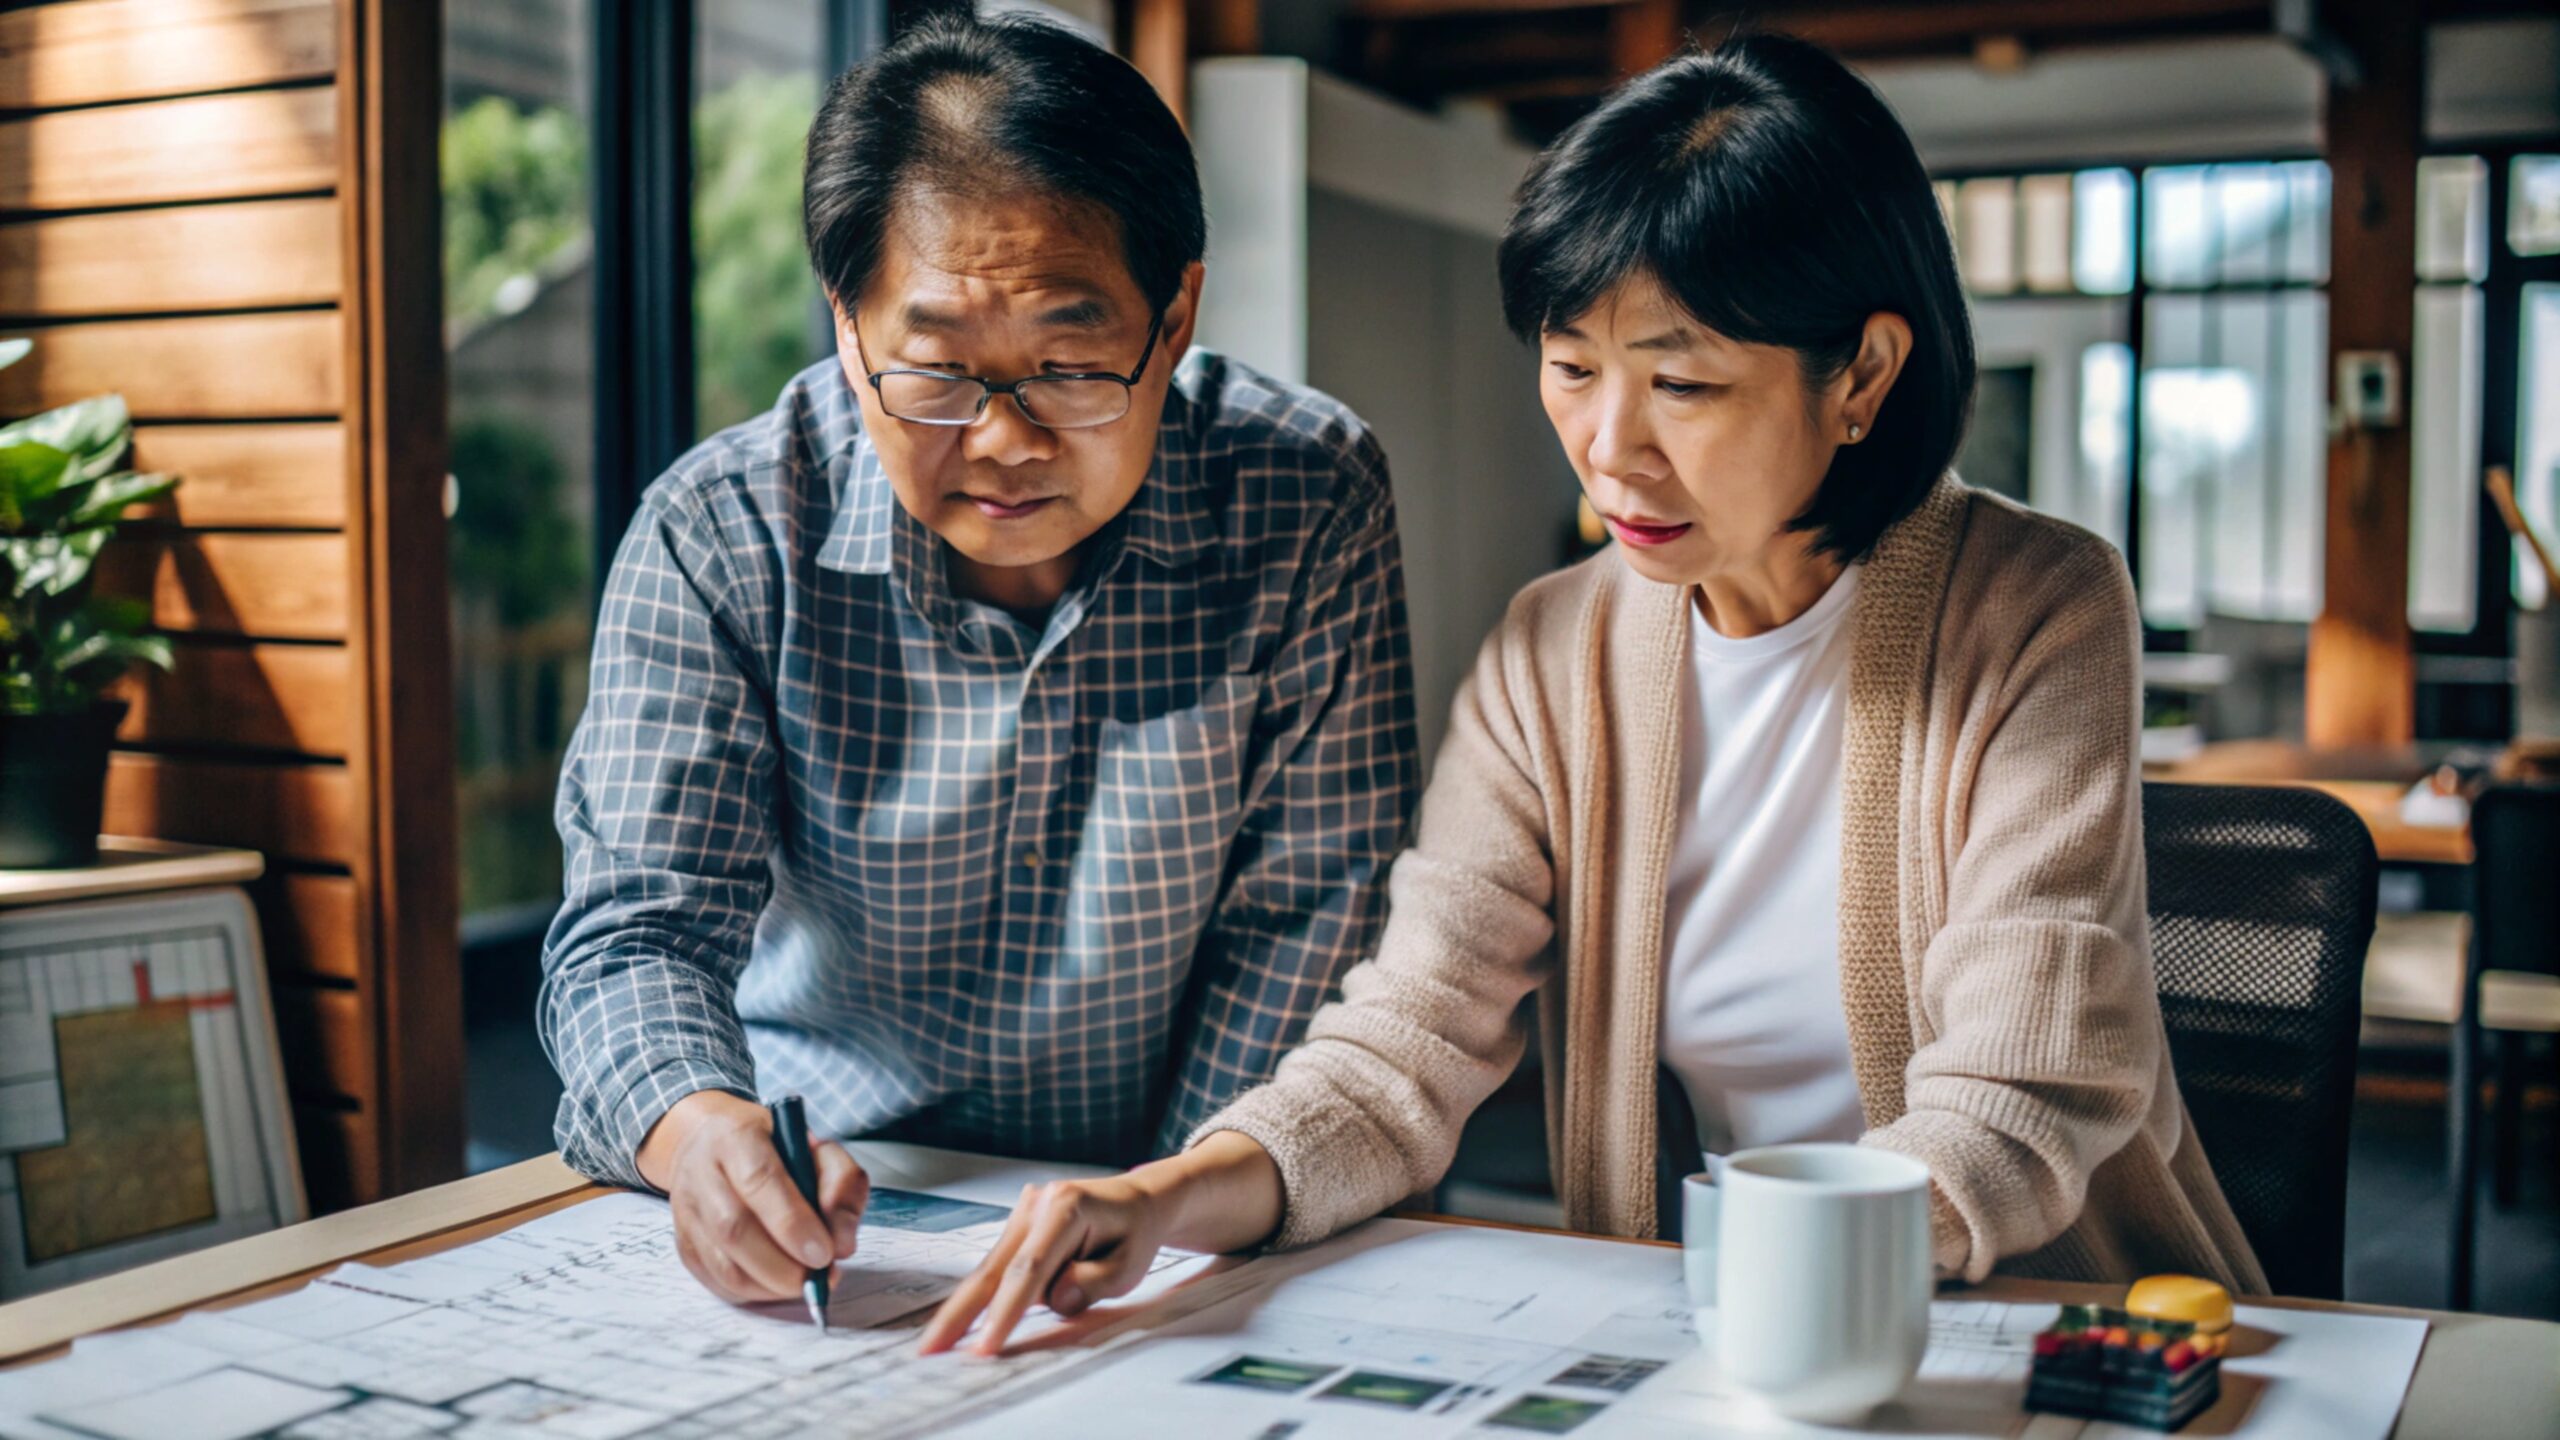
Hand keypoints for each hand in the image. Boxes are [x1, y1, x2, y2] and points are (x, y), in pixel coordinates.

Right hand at [636, 1090, 870, 1304]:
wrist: (713, 1144)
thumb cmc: (777, 1149)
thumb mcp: (819, 1149)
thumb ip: (842, 1185)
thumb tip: (843, 1244)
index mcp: (736, 1135)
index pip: (759, 1179)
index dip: (792, 1223)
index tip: (824, 1253)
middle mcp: (701, 1171)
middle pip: (733, 1228)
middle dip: (783, 1265)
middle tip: (818, 1276)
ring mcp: (686, 1211)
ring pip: (723, 1263)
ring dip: (770, 1286)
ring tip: (803, 1283)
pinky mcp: (684, 1244)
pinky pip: (716, 1282)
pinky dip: (754, 1293)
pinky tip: (778, 1284)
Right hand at [918, 1131, 1285, 1356]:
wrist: (1139, 1203)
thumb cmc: (1136, 1234)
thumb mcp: (1129, 1267)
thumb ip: (1090, 1283)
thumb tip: (1052, 1300)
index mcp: (1067, 1206)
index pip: (1030, 1270)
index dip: (1005, 1312)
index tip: (985, 1346)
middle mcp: (1037, 1203)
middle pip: (994, 1268)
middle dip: (960, 1313)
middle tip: (929, 1347)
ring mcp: (1023, 1212)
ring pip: (996, 1271)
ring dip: (986, 1307)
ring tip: (958, 1336)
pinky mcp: (1018, 1227)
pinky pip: (1003, 1267)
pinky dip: (995, 1295)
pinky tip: (980, 1318)